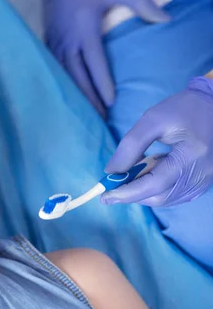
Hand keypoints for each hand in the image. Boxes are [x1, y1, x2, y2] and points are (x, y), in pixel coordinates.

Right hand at [29, 0, 169, 115]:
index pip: (95, 64)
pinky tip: (66, 91)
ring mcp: (55, 41)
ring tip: (83, 110)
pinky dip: (61, 81)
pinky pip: (54, 66)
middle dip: (88, 97)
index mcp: (84, 30)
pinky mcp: (48, 40)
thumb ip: (143, 4)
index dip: (102, 84)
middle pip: (77, 76)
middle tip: (98, 117)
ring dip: (74, 93)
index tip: (110, 102)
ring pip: (64, 74)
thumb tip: (165, 20)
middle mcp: (68, 40)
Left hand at [101, 77, 212, 206]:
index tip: (105, 196)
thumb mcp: (151, 121)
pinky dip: (156, 191)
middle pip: (160, 196)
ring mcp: (204, 180)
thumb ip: (130, 146)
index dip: (128, 192)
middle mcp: (202, 174)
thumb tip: (111, 172)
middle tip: (111, 187)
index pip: (155, 184)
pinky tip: (146, 177)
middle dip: (132, 195)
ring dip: (143, 194)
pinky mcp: (203, 182)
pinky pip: (175, 195)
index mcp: (191, 156)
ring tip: (128, 178)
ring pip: (167, 199)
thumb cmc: (181, 109)